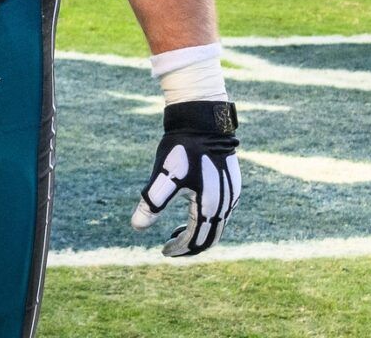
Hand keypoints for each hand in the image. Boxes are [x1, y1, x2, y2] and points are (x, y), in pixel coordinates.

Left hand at [132, 101, 240, 256]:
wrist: (203, 120)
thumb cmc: (181, 147)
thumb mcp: (162, 176)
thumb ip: (151, 203)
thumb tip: (137, 227)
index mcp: (210, 206)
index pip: (196, 241)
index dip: (180, 250)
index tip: (164, 251)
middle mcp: (227, 203)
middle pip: (210, 237)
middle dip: (190, 245)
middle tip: (170, 247)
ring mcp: (233, 193)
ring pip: (218, 225)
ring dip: (198, 232)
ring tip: (176, 230)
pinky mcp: (233, 183)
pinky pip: (223, 211)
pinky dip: (207, 218)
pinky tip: (192, 211)